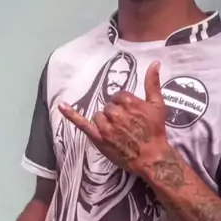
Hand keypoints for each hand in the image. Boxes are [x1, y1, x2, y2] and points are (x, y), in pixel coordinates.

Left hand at [58, 61, 167, 176]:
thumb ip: (153, 83)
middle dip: (116, 113)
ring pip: (98, 116)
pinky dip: (71, 115)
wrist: (152, 157)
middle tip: (127, 125)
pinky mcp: (99, 138)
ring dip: (105, 121)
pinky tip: (61, 106)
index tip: (131, 113)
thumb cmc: (156, 131)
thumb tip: (155, 63)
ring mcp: (105, 126)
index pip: (119, 96)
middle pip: (108, 107)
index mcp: (128, 102)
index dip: (124, 104)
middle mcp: (115, 113)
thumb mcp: (158, 105)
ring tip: (118, 132)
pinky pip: (82, 124)